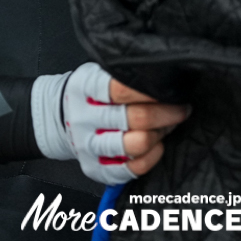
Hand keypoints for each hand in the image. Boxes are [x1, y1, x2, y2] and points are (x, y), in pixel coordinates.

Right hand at [38, 61, 189, 183]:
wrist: (59, 117)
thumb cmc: (91, 92)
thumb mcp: (100, 72)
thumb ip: (125, 74)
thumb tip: (165, 75)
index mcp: (86, 88)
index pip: (122, 89)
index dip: (152, 90)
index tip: (173, 87)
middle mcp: (85, 118)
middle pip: (135, 118)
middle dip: (168, 113)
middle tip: (181, 108)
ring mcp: (89, 146)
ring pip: (136, 144)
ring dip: (160, 134)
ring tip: (168, 125)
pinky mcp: (96, 168)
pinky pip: (133, 168)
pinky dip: (152, 157)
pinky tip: (157, 145)